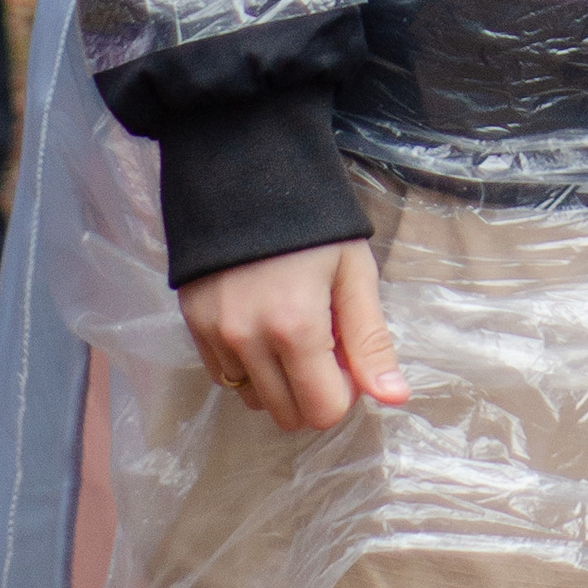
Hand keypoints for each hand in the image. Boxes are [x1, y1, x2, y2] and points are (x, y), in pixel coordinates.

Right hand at [176, 239, 409, 434]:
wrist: (249, 173)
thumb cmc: (315, 222)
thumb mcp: (355, 273)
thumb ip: (371, 340)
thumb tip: (394, 398)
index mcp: (296, 328)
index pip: (323, 411)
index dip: (345, 391)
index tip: (349, 355)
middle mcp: (249, 341)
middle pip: (287, 415)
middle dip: (314, 391)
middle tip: (325, 343)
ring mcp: (214, 336)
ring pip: (254, 399)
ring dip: (279, 382)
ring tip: (293, 330)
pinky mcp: (192, 327)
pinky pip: (224, 376)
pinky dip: (249, 366)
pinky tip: (263, 325)